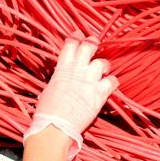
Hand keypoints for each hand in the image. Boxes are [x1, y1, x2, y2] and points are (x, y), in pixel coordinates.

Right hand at [24, 34, 118, 160]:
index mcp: (62, 68)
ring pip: (102, 62)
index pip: (70, 45)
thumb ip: (58, 80)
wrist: (55, 125)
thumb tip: (61, 81)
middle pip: (88, 47)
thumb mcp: (49, 89)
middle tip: (94, 43)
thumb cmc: (47, 111)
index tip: (79, 34)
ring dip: (103, 65)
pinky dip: (112, 82)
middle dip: (92, 42)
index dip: (76, 37)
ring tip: (103, 69)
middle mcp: (77, 71)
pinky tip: (110, 85)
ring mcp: (89, 81)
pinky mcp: (99, 94)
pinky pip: (112, 81)